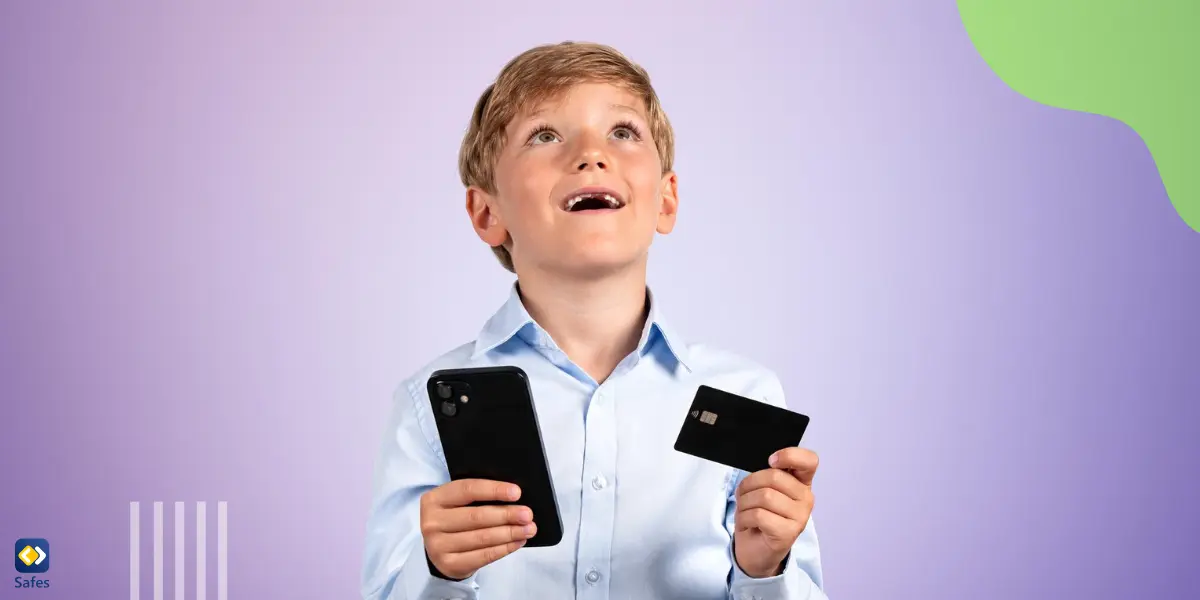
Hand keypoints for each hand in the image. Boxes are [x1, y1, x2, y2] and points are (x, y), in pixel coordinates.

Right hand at [420, 479, 536, 579]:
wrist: (438, 550)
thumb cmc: (455, 519)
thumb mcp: (457, 503)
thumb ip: (478, 496)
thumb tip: (514, 497)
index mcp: (434, 499)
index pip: (467, 489)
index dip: (494, 490)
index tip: (517, 493)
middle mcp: (432, 522)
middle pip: (476, 516)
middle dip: (506, 515)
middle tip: (527, 515)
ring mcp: (438, 545)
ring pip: (482, 538)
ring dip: (510, 533)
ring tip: (528, 529)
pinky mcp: (449, 564)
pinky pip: (483, 556)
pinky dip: (504, 548)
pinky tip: (517, 542)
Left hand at [732, 447, 817, 577]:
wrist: (756, 550)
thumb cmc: (759, 515)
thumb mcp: (763, 489)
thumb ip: (768, 475)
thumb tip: (769, 464)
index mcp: (802, 483)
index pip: (809, 461)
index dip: (790, 455)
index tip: (771, 461)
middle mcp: (806, 499)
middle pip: (773, 477)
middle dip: (749, 485)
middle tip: (744, 497)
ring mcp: (800, 517)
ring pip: (764, 496)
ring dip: (744, 504)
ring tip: (746, 512)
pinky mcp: (788, 533)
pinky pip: (758, 515)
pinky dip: (744, 518)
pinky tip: (748, 524)